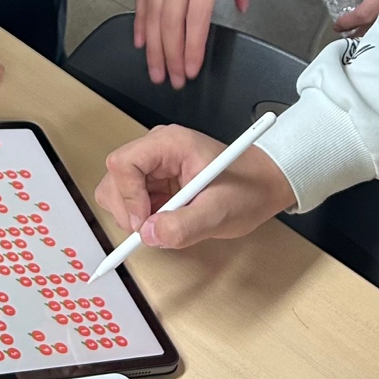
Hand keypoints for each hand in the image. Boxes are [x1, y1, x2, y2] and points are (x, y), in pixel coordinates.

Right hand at [95, 125, 294, 246]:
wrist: (263, 185)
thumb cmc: (246, 190)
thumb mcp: (219, 213)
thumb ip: (184, 225)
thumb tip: (148, 235)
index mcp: (170, 143)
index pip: (123, 162)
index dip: (127, 196)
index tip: (143, 223)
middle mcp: (156, 147)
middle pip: (115, 175)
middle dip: (126, 208)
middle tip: (150, 230)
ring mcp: (154, 162)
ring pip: (118, 188)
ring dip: (133, 213)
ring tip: (164, 223)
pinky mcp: (155, 178)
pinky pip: (132, 198)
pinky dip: (142, 216)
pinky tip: (167, 219)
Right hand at [137, 0, 258, 87]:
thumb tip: (241, 3)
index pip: (195, 17)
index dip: (191, 48)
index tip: (191, 70)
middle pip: (169, 22)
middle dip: (170, 56)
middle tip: (172, 81)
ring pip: (151, 13)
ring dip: (152, 46)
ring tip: (155, 70)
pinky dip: (140, 19)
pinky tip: (140, 38)